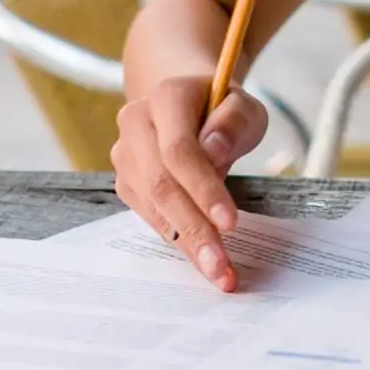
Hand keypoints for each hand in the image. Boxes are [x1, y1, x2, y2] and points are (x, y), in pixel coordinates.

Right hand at [111, 75, 268, 289]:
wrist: (188, 106)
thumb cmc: (222, 109)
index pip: (179, 150)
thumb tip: (213, 151)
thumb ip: (234, 122)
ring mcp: (125, 155)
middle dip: (194, 229)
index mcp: (166, 97)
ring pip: (153, 207)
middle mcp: (135, 124)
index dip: (203, 189)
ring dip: (186, 244)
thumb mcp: (244, 106)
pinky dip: (178, 240)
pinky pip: (151, 217)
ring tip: (218, 272)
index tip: (231, 223)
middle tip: (221, 267)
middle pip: (161, 184)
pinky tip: (202, 259)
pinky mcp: (126, 182)